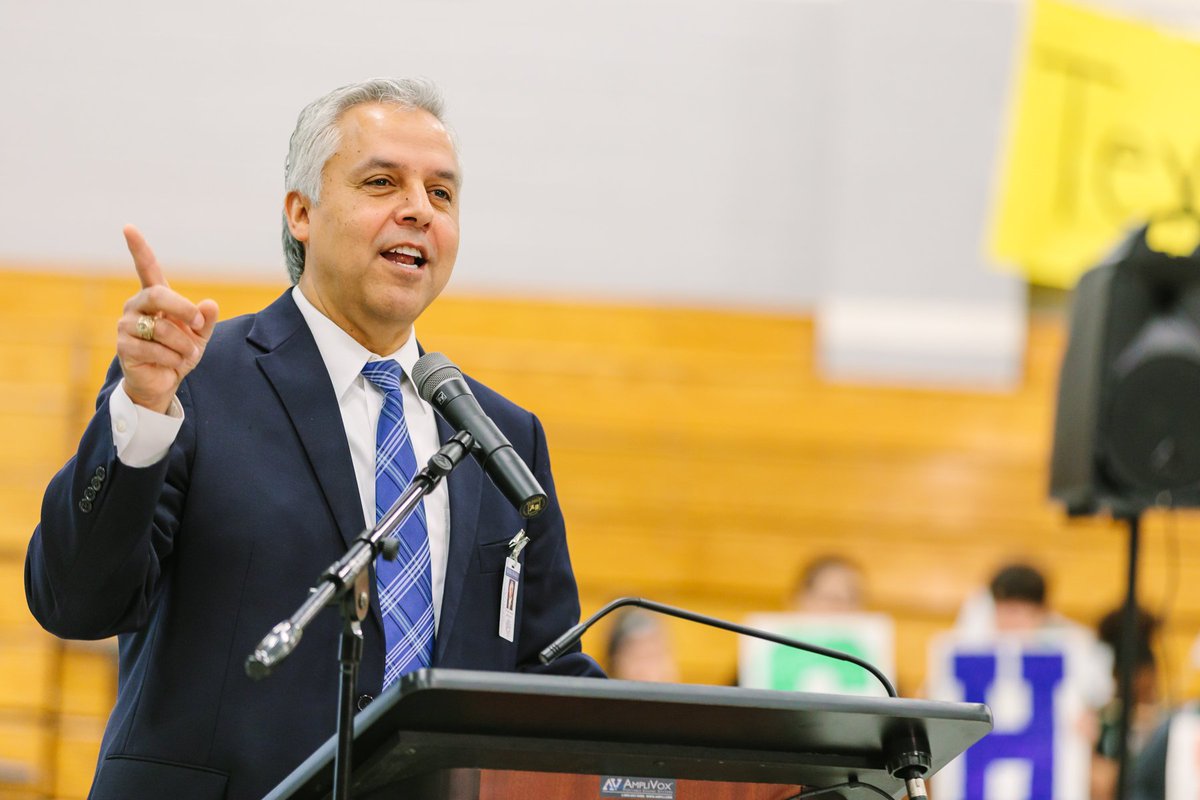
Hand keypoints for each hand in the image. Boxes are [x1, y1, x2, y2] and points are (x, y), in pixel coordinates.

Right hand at [116, 225, 218, 413]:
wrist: (165, 380)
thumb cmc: (180, 351)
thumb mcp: (200, 335)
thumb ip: (205, 320)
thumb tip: (210, 304)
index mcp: (155, 298)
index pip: (146, 268)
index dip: (138, 248)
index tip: (128, 227)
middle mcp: (137, 306)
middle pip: (158, 295)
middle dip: (184, 310)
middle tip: (198, 326)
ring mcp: (127, 325)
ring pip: (161, 329)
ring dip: (183, 345)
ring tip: (186, 354)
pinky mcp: (124, 346)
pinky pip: (156, 349)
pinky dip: (172, 359)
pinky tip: (171, 363)